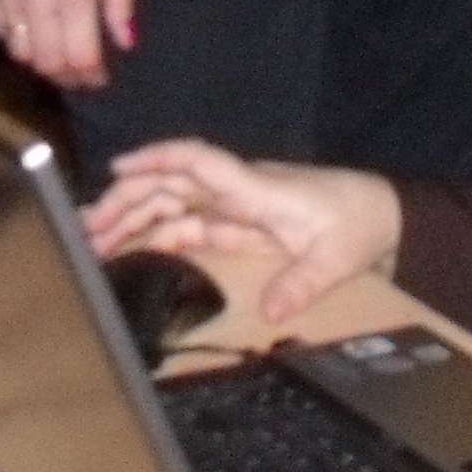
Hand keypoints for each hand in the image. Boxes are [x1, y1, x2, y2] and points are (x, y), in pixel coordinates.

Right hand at [0, 0, 133, 89]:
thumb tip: (126, 43)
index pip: (79, 57)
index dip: (91, 77)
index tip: (100, 79)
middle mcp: (36, 2)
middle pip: (48, 63)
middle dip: (67, 76)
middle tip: (80, 73)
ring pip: (19, 52)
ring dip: (40, 60)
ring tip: (56, 52)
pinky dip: (14, 38)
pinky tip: (29, 30)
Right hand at [87, 139, 402, 325]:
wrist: (384, 216)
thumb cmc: (358, 223)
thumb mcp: (334, 257)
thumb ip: (301, 283)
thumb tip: (272, 311)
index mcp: (254, 189)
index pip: (197, 162)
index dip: (156, 160)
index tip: (118, 168)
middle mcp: (236, 193)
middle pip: (170, 187)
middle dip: (126, 201)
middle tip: (88, 228)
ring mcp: (234, 209)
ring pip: (172, 208)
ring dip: (134, 220)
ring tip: (94, 239)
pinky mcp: (238, 228)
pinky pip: (189, 229)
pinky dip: (157, 237)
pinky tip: (132, 251)